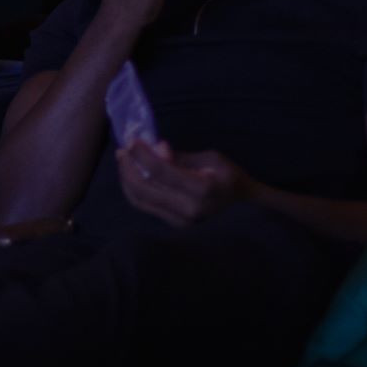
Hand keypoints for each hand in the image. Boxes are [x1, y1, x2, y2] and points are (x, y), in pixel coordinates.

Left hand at [115, 137, 254, 226]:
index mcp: (202, 189)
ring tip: (123, 161)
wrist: (244, 210)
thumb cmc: (230, 179)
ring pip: (141, 200)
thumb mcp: (212, 159)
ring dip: (127, 179)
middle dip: (128, 167)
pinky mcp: (173, 225)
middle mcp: (188, 209)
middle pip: (145, 188)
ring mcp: (179, 221)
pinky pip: (145, 207)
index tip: (132, 141)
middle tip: (122, 150)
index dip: (143, 155)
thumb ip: (181, 157)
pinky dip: (134, 190)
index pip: (161, 172)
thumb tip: (157, 148)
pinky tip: (131, 175)